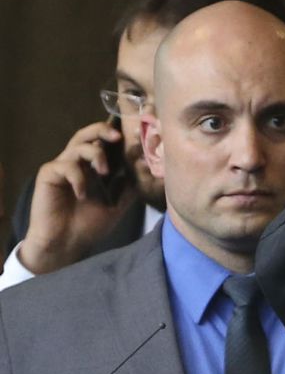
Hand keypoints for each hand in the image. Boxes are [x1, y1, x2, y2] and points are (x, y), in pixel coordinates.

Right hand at [18, 121, 135, 274]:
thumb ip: (130, 186)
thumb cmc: (90, 224)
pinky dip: (78, 178)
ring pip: (79, 144)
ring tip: (104, 173)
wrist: (67, 243)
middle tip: (118, 136)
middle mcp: (79, 163)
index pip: (107, 145)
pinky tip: (81, 195)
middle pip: (89, 134)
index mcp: (95, 167)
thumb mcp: (117, 204)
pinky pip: (65, 165)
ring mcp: (63, 166)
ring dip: (96, 154)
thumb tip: (147, 167)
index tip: (138, 136)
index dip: (121, 138)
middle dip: (104, 130)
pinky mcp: (49, 174)